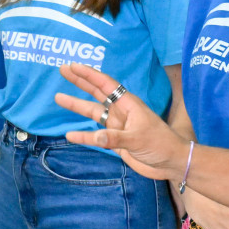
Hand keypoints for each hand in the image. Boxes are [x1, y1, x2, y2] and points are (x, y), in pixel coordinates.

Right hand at [55, 63, 188, 180]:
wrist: (171, 163)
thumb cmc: (160, 144)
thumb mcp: (138, 139)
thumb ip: (115, 137)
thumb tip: (95, 136)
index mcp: (128, 103)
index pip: (106, 84)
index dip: (89, 74)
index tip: (73, 65)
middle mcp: (120, 111)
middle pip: (96, 92)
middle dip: (80, 81)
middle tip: (62, 69)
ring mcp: (117, 125)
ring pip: (93, 112)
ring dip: (77, 105)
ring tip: (58, 97)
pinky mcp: (115, 140)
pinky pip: (96, 135)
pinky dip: (84, 135)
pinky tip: (70, 135)